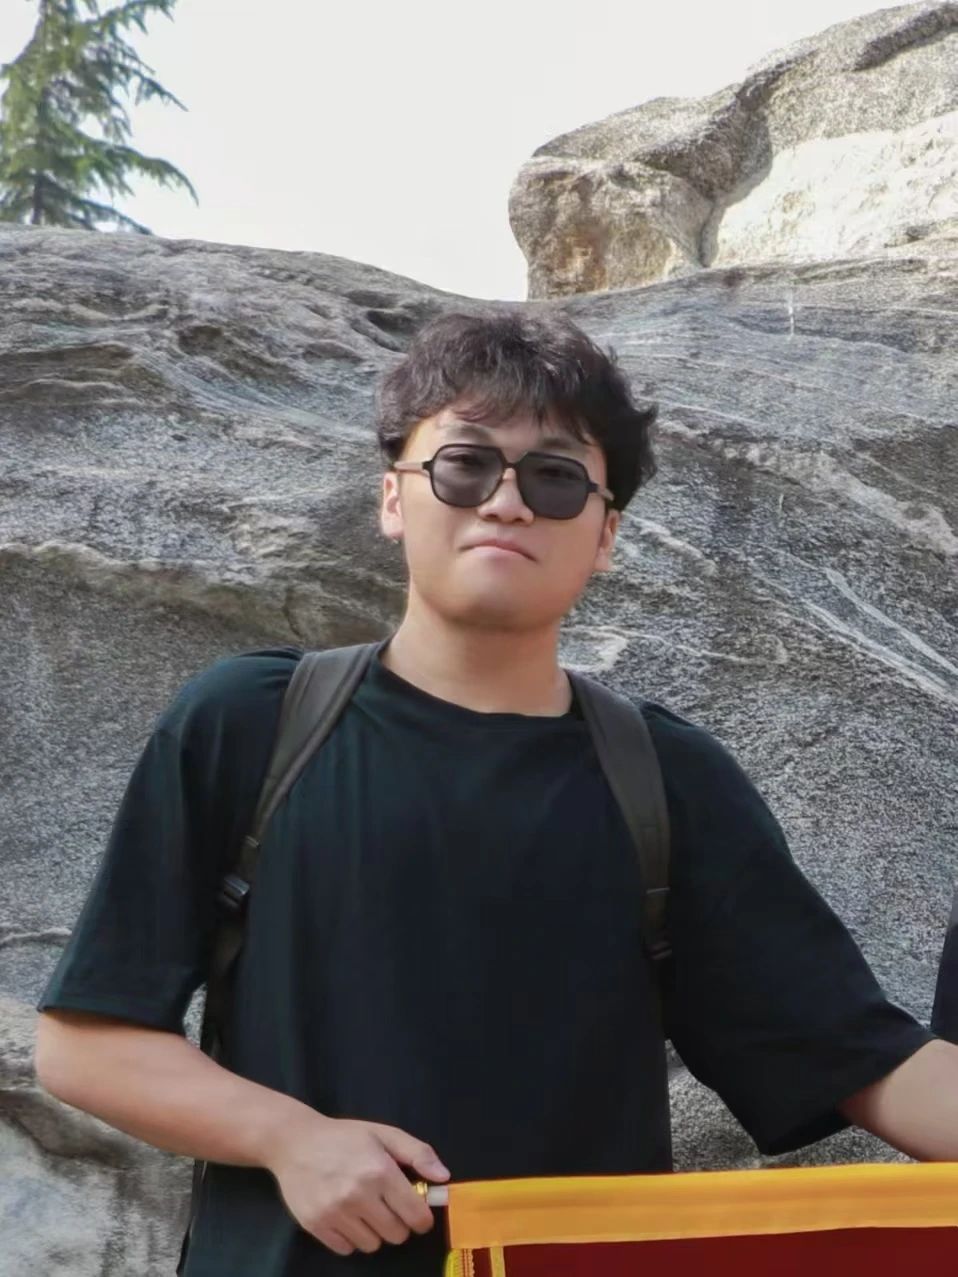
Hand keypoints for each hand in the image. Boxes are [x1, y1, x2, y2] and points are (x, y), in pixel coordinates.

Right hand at [266, 1112, 449, 1255]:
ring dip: (374, 1232)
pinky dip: (350, 1237)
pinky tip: (346, 1216)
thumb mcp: (384, 1134)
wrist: (295, 1142)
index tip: (417, 1213)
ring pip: (372, 1245)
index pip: (415, 1215)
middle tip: (388, 1207)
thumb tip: (444, 1178)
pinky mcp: (316, 1226)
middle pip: (396, 1235)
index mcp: (380, 1171)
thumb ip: (418, 1154)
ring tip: (364, 1209)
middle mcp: (359, 1195)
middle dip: (398, 1224)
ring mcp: (336, 1213)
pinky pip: (347, 1249)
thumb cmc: (344, 1137)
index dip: (422, 1218)